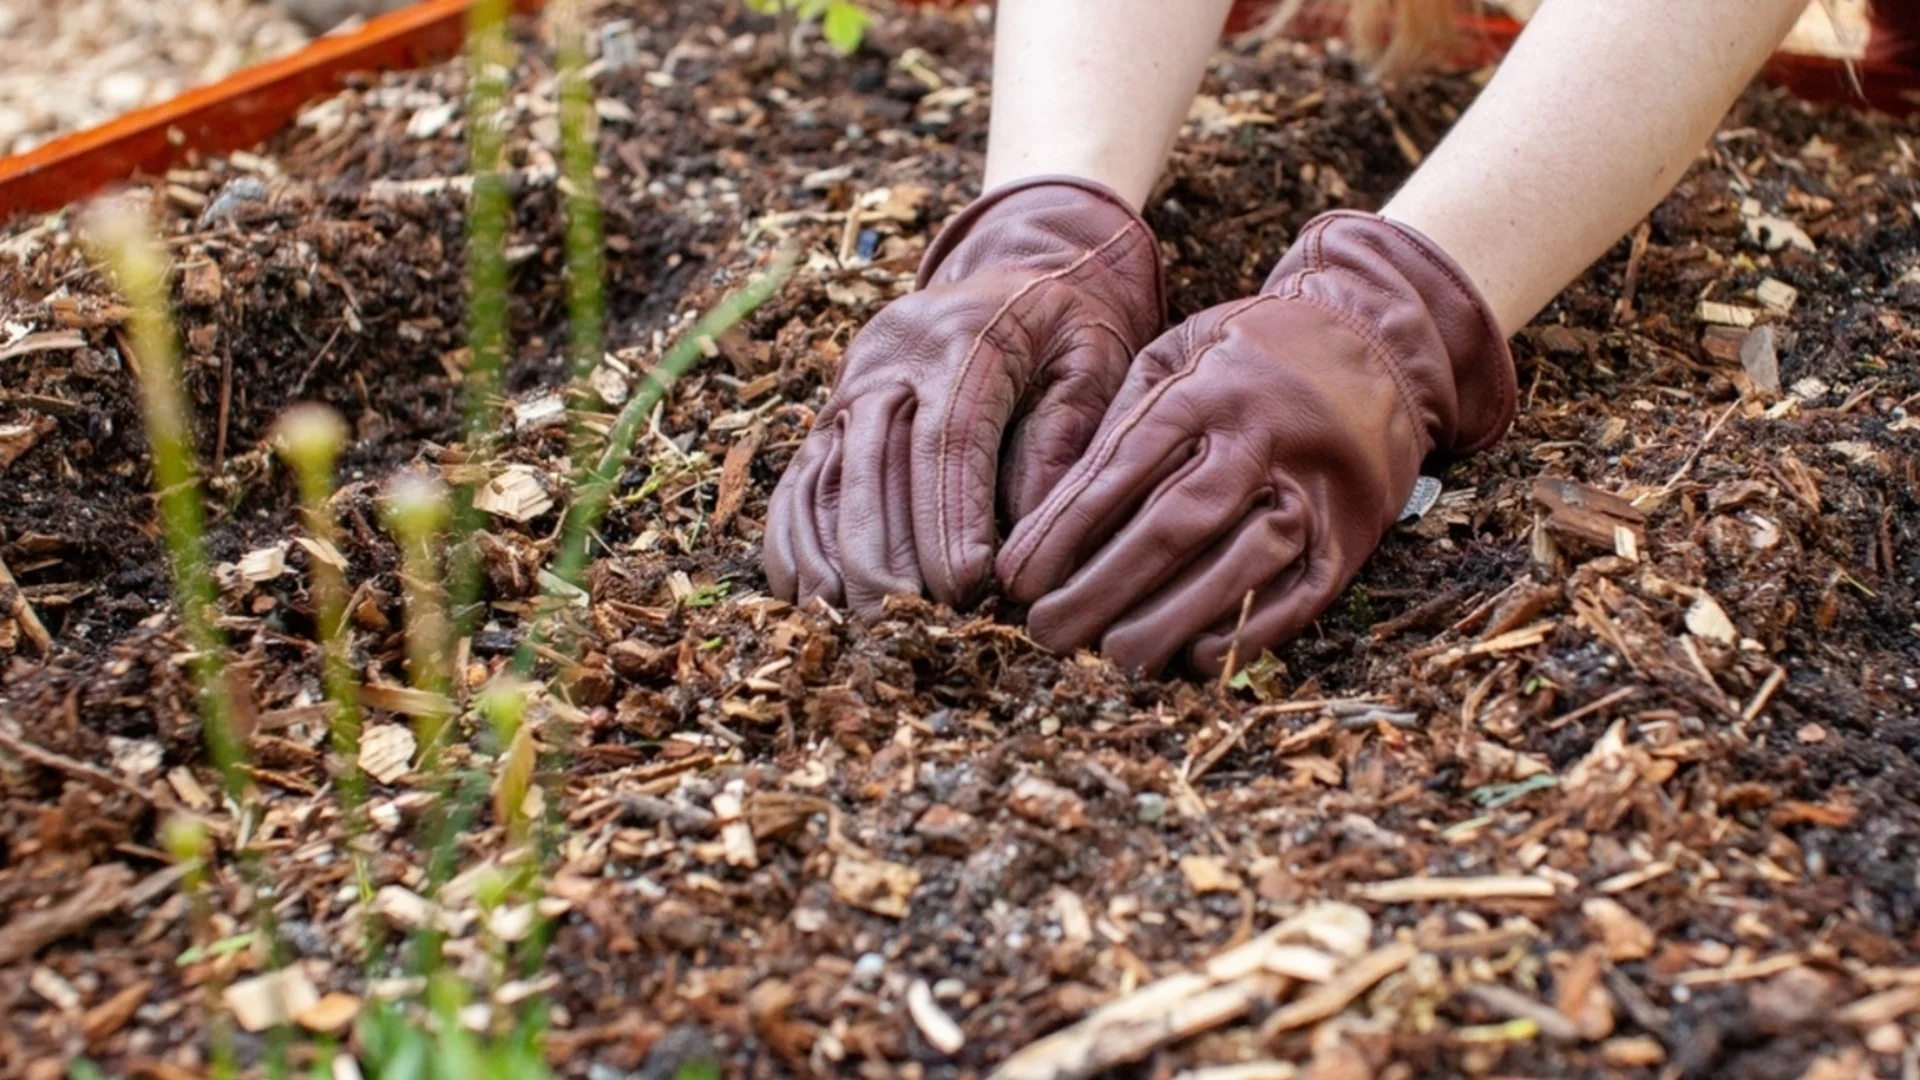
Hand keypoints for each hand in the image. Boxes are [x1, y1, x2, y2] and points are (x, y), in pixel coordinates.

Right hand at [765, 177, 1163, 615]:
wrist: (1015, 271)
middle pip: (873, 460)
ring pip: (825, 475)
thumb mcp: (1093, 359)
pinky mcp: (828, 412)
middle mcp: (891, 356)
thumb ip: (1068, 434)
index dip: (949, 514)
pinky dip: (794, 541)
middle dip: (886, 552)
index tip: (964, 586)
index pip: (949, 434)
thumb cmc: (1066, 329)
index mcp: (966, 336)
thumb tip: (1032, 531)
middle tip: (907, 625)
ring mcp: (849, 384)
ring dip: (835, 556)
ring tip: (857, 625)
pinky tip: (809, 596)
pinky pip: (797, 481)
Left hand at [995, 211, 1515, 674]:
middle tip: (1044, 632)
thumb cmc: (1246, 358)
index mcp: (1208, 389)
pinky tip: (1195, 658)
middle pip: (1177, 523)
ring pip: (1240, 563)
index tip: (1016, 579)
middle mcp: (1264, 439)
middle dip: (1104, 585)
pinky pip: (1303, 594)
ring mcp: (1316, 489)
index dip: (1065, 529)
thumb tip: (1046, 514)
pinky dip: (1251, 632)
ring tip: (1110, 658)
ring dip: (1171, 618)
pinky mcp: (1353, 533)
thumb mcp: (1175, 355)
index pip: (1124, 467)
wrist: (1379, 343)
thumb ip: (1118, 424)